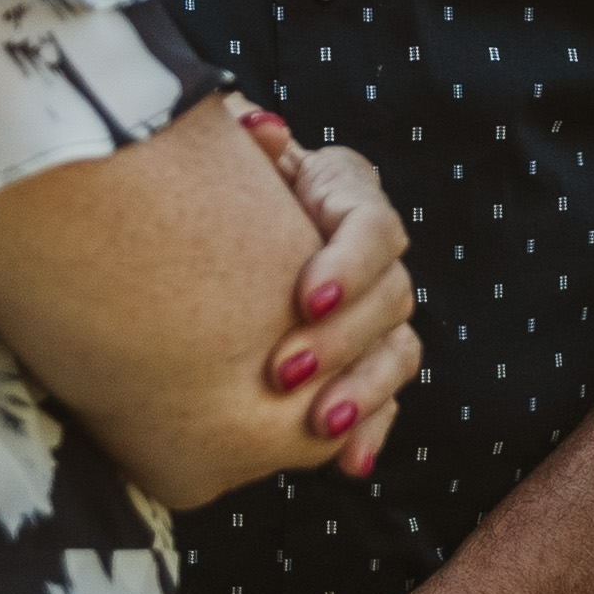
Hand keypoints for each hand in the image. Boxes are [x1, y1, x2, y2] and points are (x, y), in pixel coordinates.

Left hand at [238, 107, 417, 478]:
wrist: (193, 234)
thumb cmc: (206, 181)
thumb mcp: (216, 146)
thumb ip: (239, 134)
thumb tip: (265, 131)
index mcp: (342, 193)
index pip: (374, 227)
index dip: (349, 264)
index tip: (305, 298)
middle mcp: (369, 253)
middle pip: (391, 297)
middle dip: (344, 341)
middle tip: (283, 374)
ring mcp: (370, 311)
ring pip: (399, 352)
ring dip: (366, 391)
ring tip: (322, 425)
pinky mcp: (357, 362)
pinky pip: (383, 400)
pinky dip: (371, 430)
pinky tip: (350, 462)